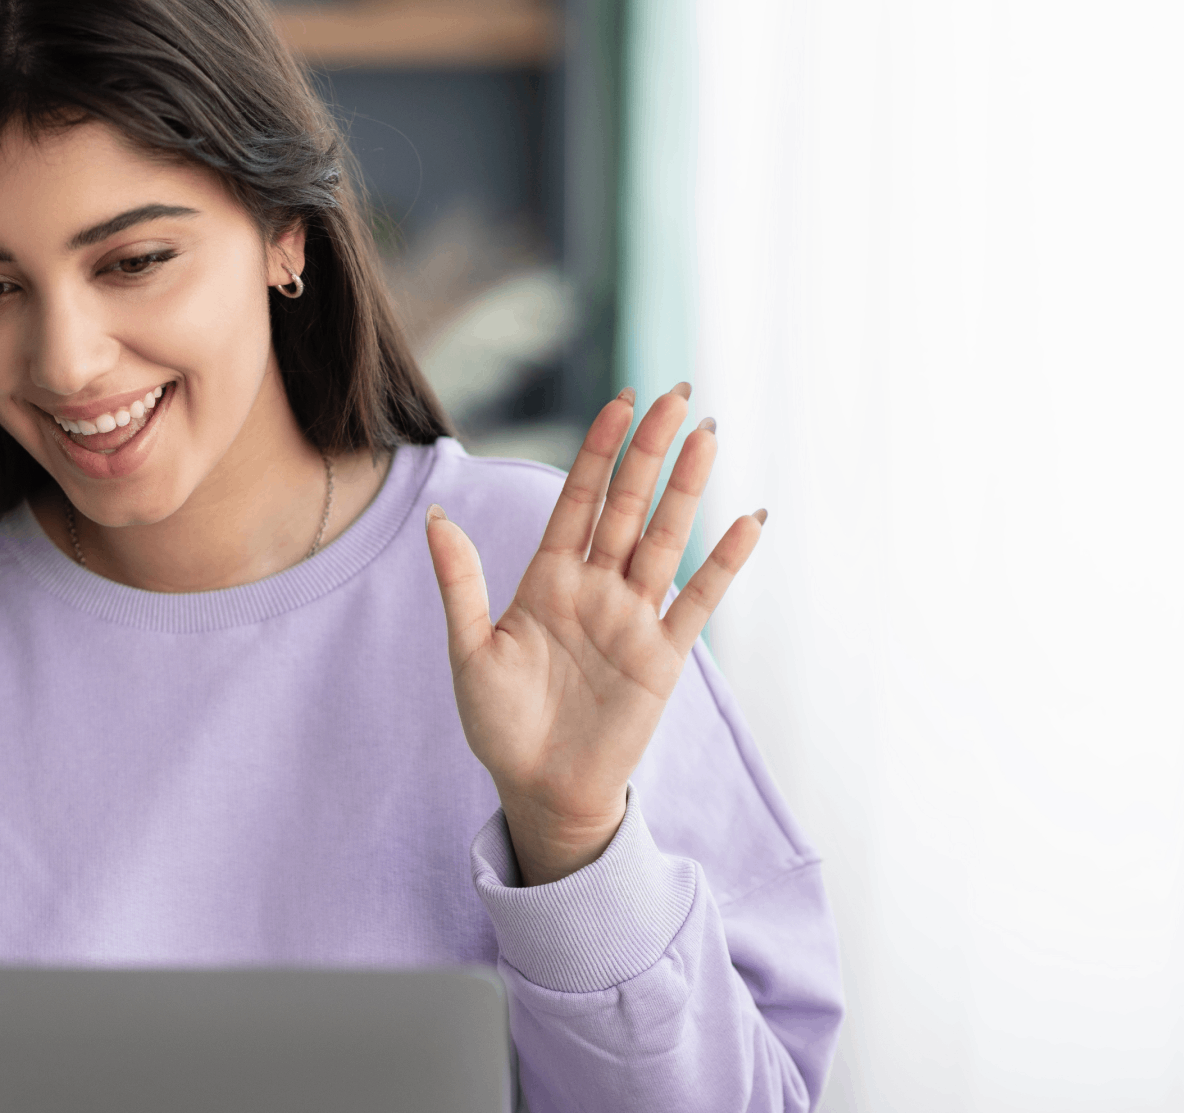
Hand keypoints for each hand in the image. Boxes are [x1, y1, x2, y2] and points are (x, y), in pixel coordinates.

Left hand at [426, 385, 764, 884]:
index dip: (599, 451)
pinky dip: (723, 563)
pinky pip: (698, 602)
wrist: (539, 789)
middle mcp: (596, 588)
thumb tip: (436, 518)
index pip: (580, 500)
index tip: (620, 401)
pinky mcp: (663, 657)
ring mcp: (633, 619)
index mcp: (548, 579)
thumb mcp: (469, 652)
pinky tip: (747, 520)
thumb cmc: (499, 724)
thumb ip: (460, 584)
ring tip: (710, 435)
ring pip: (664, 540)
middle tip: (678, 394)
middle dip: (651, 451)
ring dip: (687, 490)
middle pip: (627, 505)